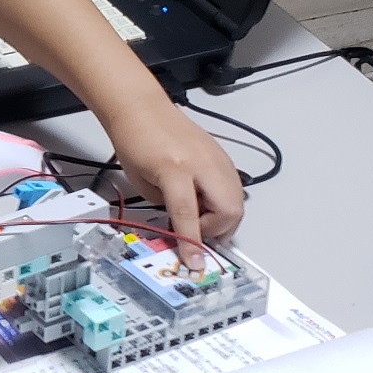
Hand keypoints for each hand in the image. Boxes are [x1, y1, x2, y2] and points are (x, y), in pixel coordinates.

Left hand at [104, 100, 245, 269]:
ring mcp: (217, 158)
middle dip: (216, 231)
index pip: (187, 215)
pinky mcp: (223, 157)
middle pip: (229, 210)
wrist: (143, 109)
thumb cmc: (134, 140)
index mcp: (174, 169)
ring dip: (223, 218)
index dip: (191, 243)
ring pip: (238, 201)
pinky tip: (206, 200)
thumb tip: (183, 229)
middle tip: (196, 233)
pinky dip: (225, 202)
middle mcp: (202, 162)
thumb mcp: (141, 182)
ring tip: (199, 215)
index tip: (195, 263)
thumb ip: (166, 207)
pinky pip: (234, 188)